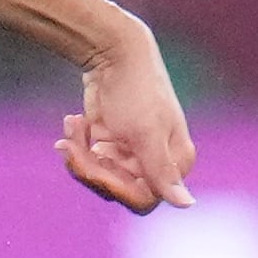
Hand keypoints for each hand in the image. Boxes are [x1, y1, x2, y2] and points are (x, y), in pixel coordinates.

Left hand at [59, 30, 200, 213]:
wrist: (113, 52)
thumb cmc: (136, 90)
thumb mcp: (146, 133)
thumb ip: (162, 171)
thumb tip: (188, 206)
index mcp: (176, 162)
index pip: (142, 198)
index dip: (115, 186)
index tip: (96, 159)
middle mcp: (157, 162)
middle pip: (116, 189)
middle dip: (89, 167)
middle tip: (69, 144)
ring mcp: (133, 154)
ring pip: (99, 177)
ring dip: (79, 155)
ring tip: (71, 126)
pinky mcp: (112, 144)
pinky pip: (89, 161)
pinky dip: (76, 144)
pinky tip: (72, 122)